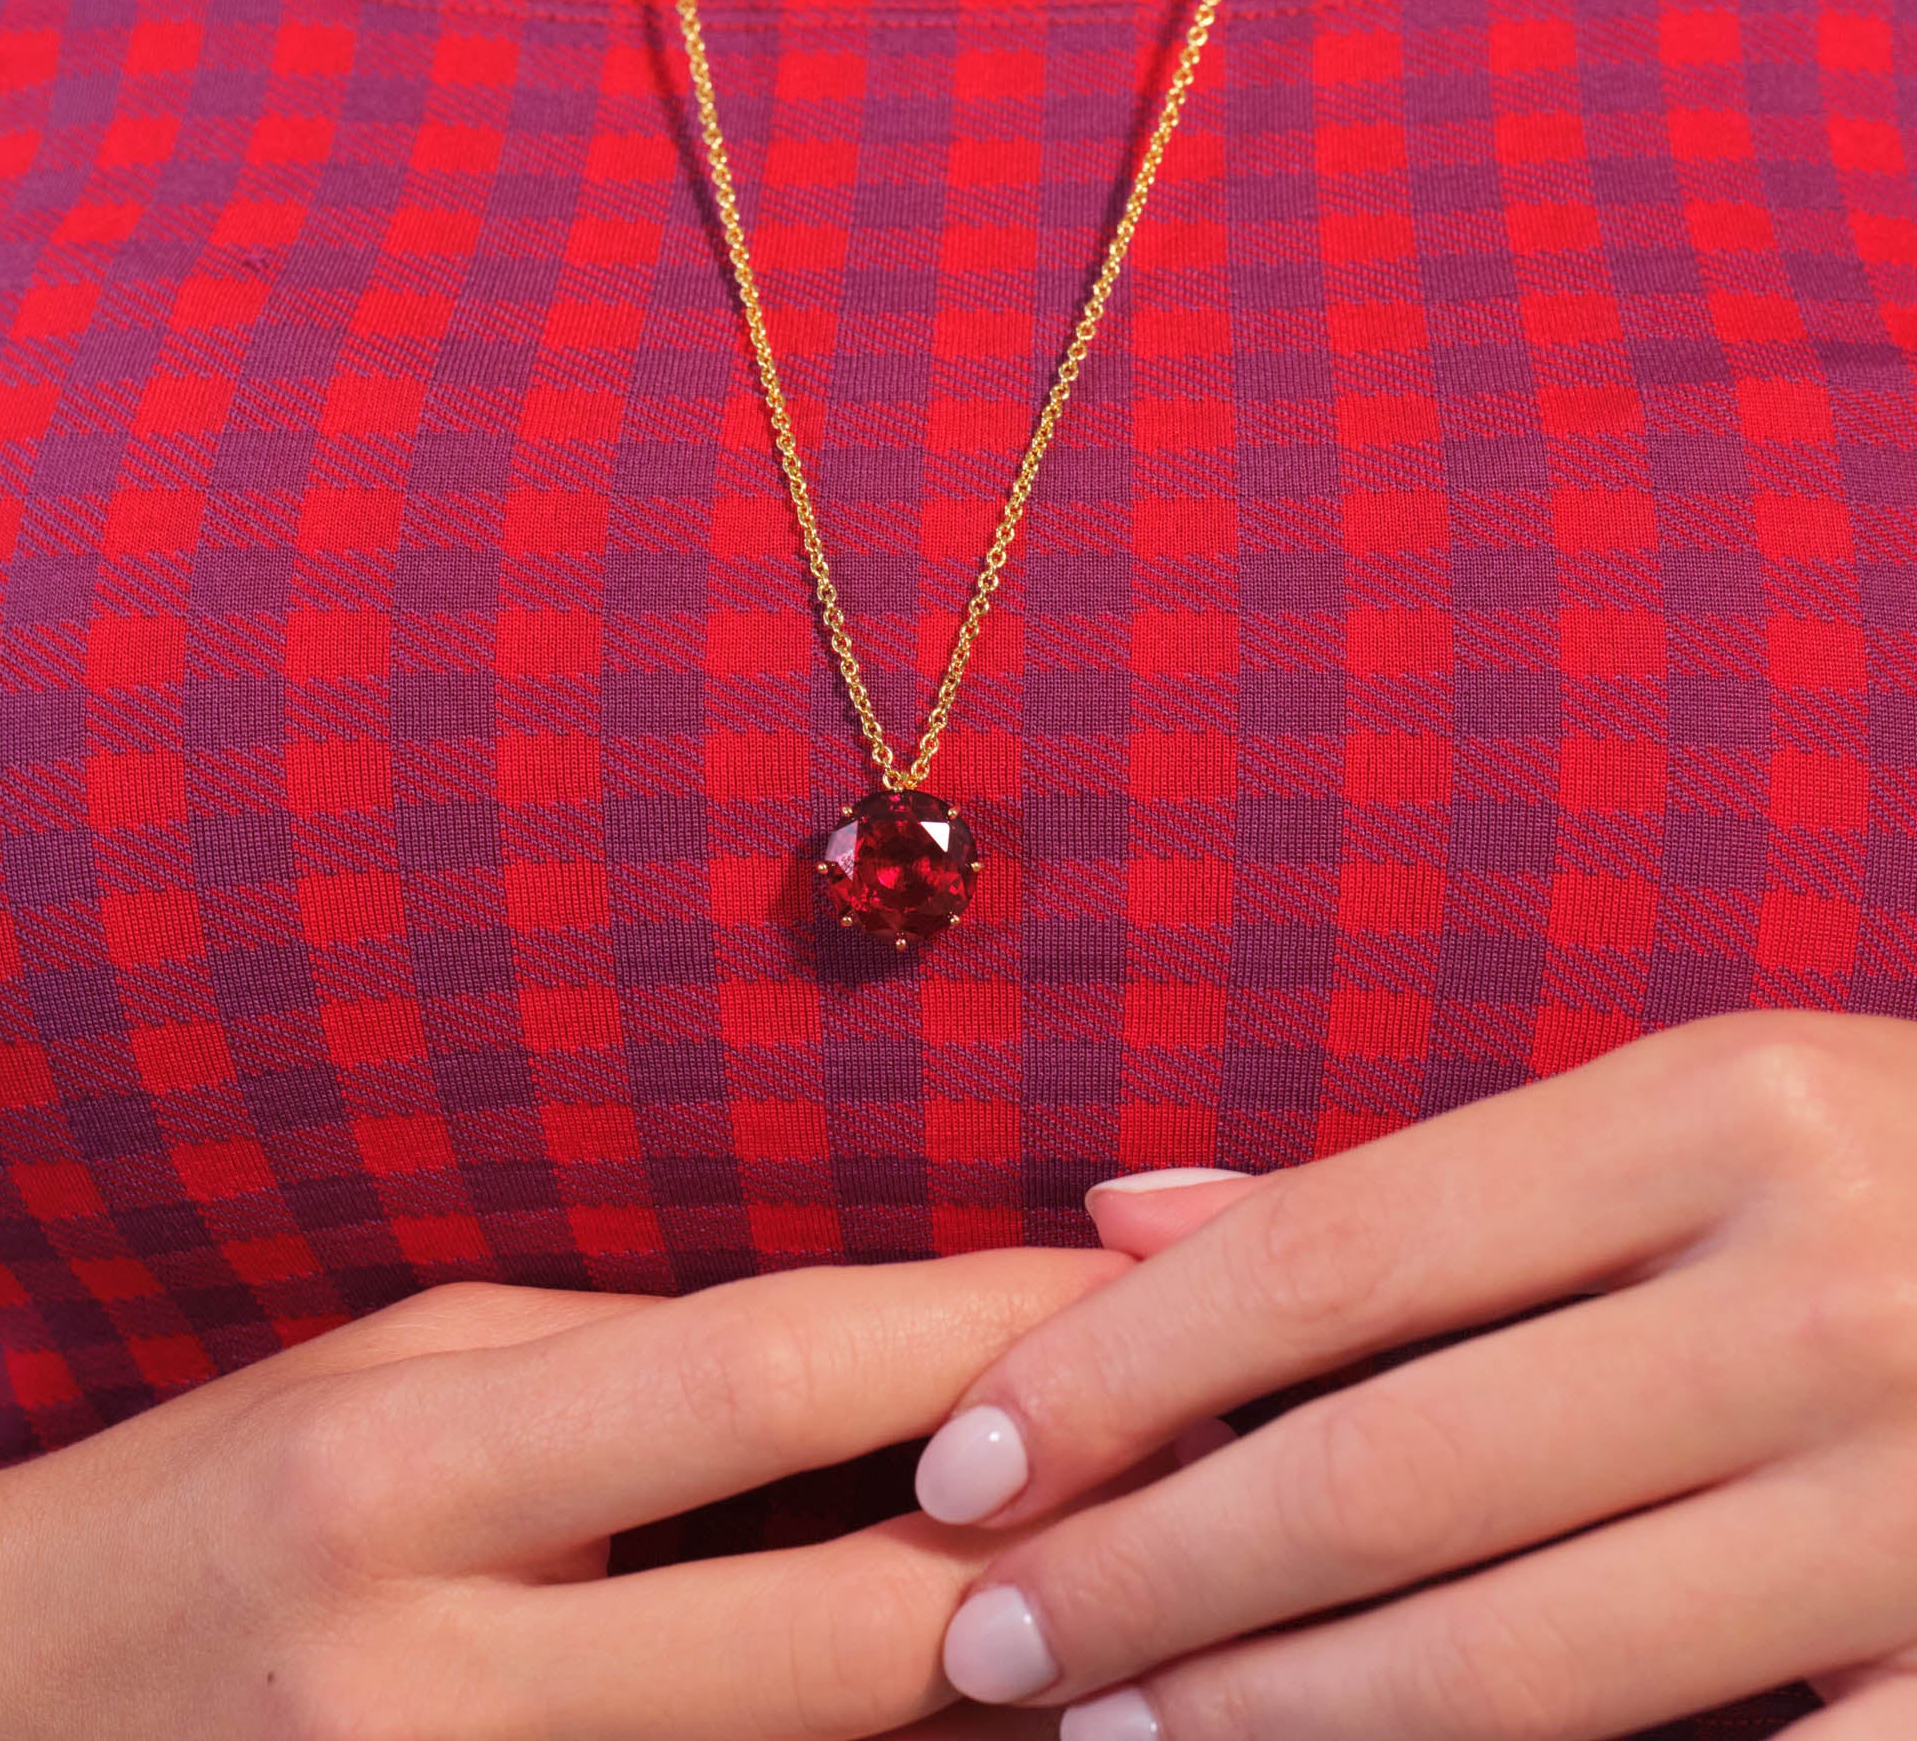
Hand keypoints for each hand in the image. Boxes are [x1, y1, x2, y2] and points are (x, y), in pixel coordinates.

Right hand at [0, 1245, 1119, 1740]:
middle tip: (1229, 1470)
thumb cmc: (222, 1493)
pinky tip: (982, 1708)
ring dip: (1010, 1698)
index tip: (1141, 1282)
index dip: (984, 1333)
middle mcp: (435, 1681)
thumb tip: (902, 1363)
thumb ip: (642, 1371)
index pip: (770, 1379)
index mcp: (408, 1469)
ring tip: (1169, 1609)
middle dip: (1066, 1557)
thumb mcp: (410, 1362)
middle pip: (843, 1634)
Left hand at [914, 1011, 1916, 1738]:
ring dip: (1286, 1724)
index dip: (1124, 1369)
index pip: (1339, 1254)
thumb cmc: (1893, 1172)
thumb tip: (1122, 1217)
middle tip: (988, 1645)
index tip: (963, 1460)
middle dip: (1156, 1575)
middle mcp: (1819, 1292)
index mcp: (1720, 1108)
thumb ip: (1409, 1187)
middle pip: (1398, 1471)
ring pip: (1531, 1666)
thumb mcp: (1683, 1113)